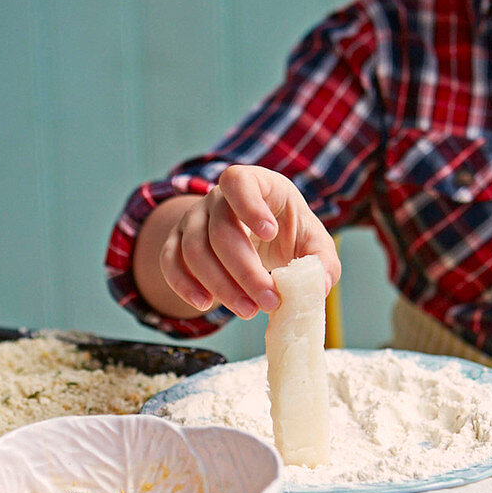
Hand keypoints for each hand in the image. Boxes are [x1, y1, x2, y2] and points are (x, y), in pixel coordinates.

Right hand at [134, 166, 340, 319]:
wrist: (260, 236)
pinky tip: (205, 303)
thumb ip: (322, 261)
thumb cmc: (288, 233)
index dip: (250, 206)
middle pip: (220, 230)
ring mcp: (194, 218)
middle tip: (270, 301)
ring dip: (220, 285)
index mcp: (255, 184)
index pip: (239, 181)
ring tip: (248, 311)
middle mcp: (218, 197)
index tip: (270, 234)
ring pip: (194, 249)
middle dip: (245, 271)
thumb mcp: (313, 241)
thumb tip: (318, 286)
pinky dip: (183, 285)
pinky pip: (170, 261)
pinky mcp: (178, 241)